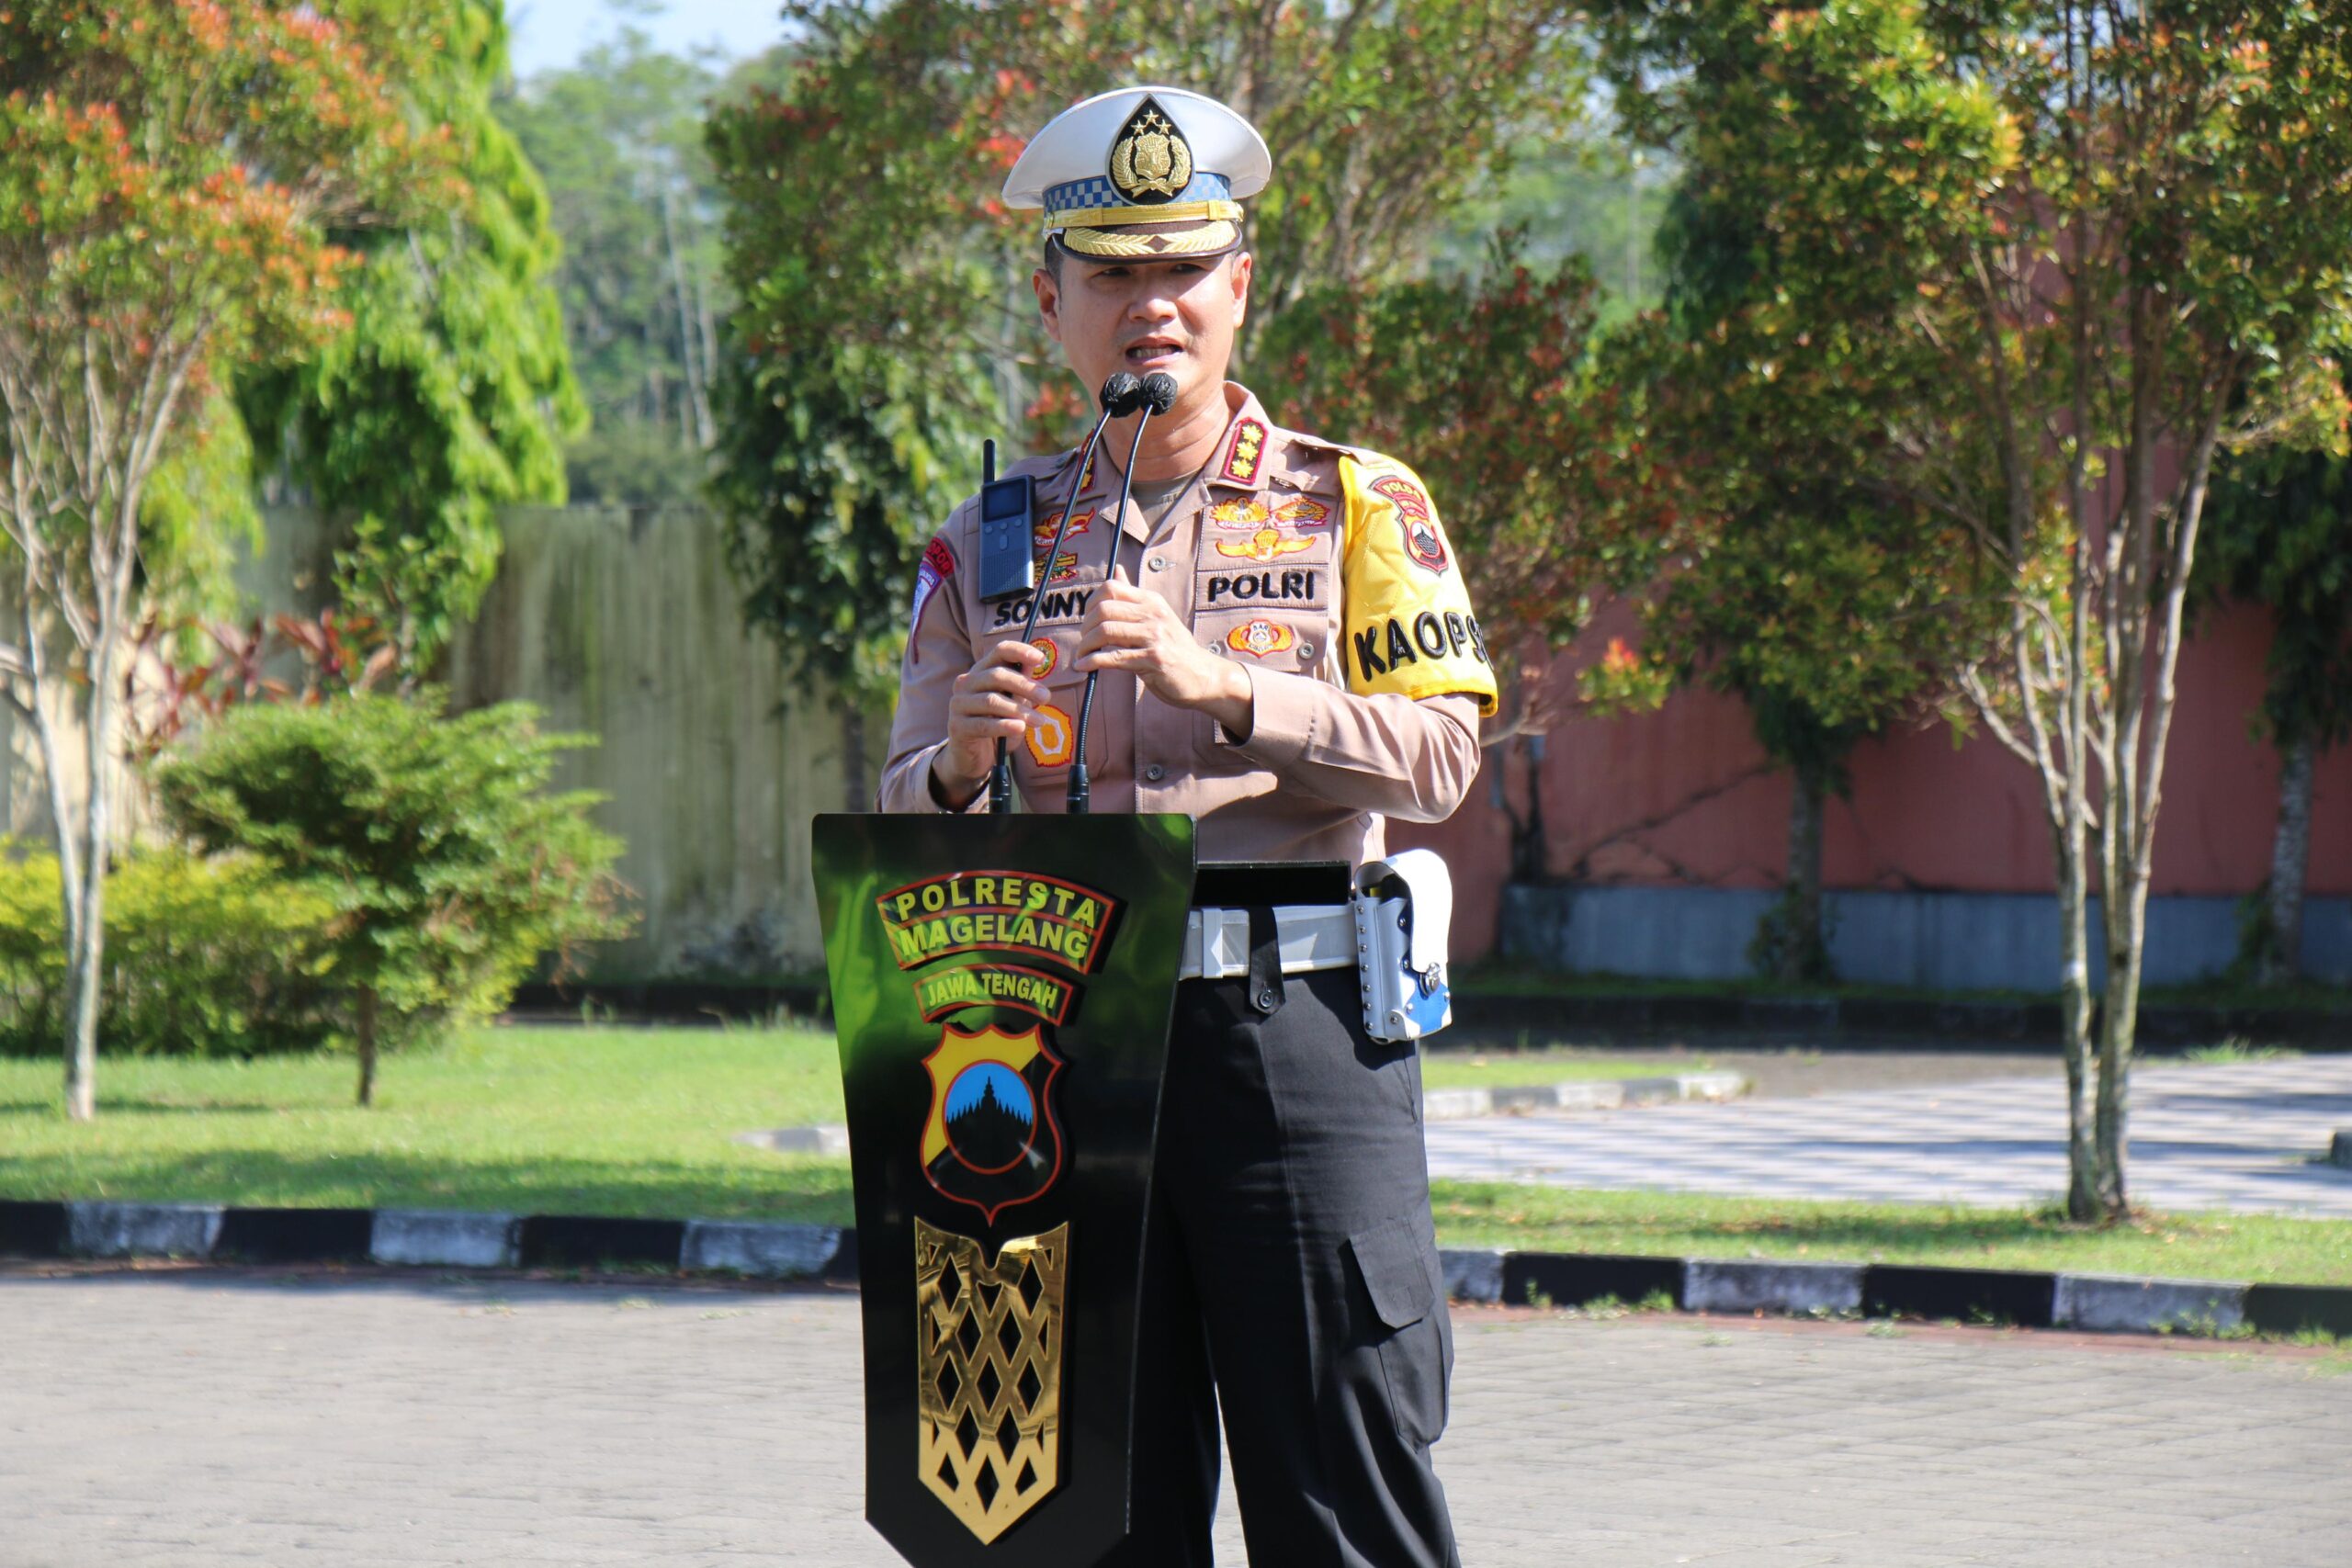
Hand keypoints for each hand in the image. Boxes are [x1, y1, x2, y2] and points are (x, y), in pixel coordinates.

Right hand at [931, 639, 1052, 806]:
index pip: (999, 651)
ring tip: (1039, 721)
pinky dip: (1004, 726)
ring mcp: (958, 704)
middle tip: (1046, 698)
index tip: (1041, 659)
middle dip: (1024, 685)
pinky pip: (983, 724)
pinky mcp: (956, 726)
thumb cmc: (996, 724)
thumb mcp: (1013, 702)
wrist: (973, 756)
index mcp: (981, 671)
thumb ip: (1021, 684)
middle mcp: (966, 683)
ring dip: (1019, 710)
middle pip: (996, 675)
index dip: (1020, 651)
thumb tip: (1035, 662)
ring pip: (991, 701)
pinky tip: (1020, 728)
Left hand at [1073, 571, 1254, 737]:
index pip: (1111, 588)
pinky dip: (1092, 662)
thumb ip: (1133, 596)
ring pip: (1105, 632)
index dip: (1091, 603)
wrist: (1203, 676)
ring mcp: (1155, 636)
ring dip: (1086, 646)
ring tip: (1082, 656)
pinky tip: (1084, 667)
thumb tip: (1116, 569)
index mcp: (1151, 600)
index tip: (1087, 621)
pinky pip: (1113, 658)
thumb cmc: (1175, 648)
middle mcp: (1153, 614)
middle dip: (1085, 627)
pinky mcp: (1153, 659)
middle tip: (1084, 642)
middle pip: (1104, 610)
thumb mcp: (1157, 616)